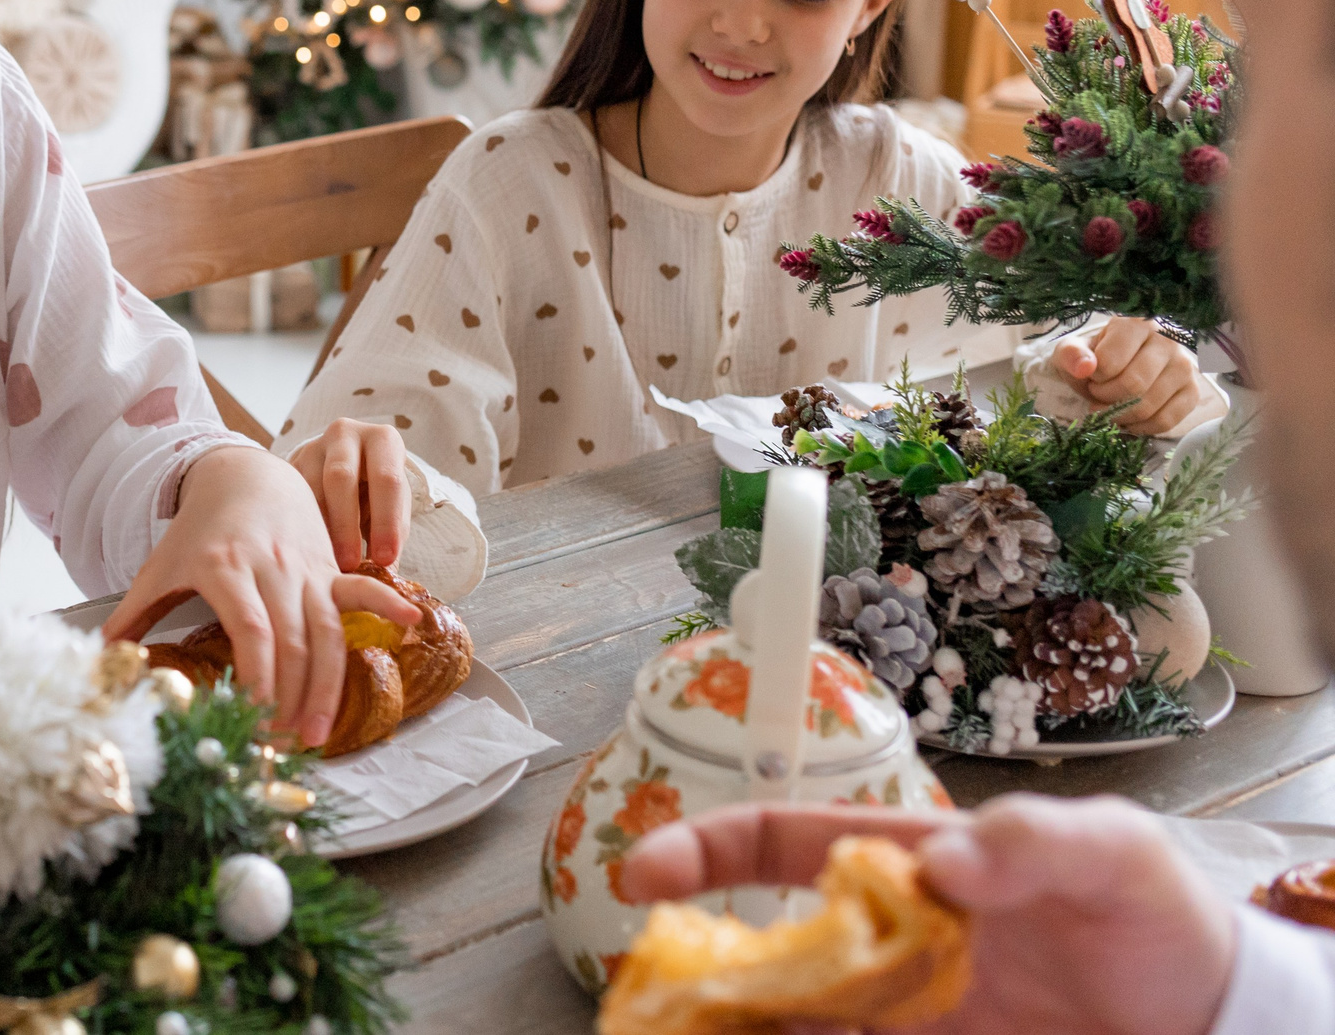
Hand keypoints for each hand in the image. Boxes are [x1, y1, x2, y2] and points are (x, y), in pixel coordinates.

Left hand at [101, 446, 415, 747]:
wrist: (243, 474)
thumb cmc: (198, 530)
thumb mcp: (159, 566)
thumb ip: (133, 614)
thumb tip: (99, 657)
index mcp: (225, 566)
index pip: (253, 630)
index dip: (259, 678)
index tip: (253, 719)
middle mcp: (270, 566)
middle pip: (293, 640)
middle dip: (290, 699)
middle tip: (280, 748)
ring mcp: (304, 567)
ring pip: (326, 630)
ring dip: (326, 686)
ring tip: (315, 735)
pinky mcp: (328, 567)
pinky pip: (359, 588)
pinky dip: (387, 605)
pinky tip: (411, 625)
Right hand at [286, 418, 414, 570]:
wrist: (348, 462)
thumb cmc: (376, 490)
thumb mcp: (392, 505)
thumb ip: (391, 536)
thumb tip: (385, 579)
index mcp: (383, 441)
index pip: (387, 479)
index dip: (386, 522)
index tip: (384, 560)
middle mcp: (346, 434)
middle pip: (340, 477)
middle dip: (346, 525)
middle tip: (349, 565)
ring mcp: (313, 446)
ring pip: (310, 488)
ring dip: (318, 529)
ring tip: (325, 564)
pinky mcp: (289, 463)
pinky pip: (291, 495)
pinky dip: (299, 526)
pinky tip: (305, 551)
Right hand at [617, 797, 1237, 1034]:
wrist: (1214, 1025)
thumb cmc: (1159, 918)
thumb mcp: (1116, 854)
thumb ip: (1034, 840)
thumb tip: (943, 858)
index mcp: (909, 865)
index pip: (785, 844)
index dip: (705, 851)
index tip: (643, 876)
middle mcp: (889, 942)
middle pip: (766, 952)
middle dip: (697, 974)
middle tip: (651, 1008)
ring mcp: (906, 1015)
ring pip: (790, 1023)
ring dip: (732, 1030)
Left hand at [1052, 317, 1209, 434]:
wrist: (1115, 366)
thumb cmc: (1094, 355)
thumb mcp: (1073, 350)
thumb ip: (1071, 354)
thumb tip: (1085, 368)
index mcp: (1137, 323)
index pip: (1111, 362)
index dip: (1095, 377)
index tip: (1092, 376)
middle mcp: (1168, 340)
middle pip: (1133, 385)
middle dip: (1106, 398)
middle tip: (1097, 394)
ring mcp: (1184, 366)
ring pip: (1149, 405)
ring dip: (1121, 415)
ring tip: (1110, 405)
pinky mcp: (1192, 391)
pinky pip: (1166, 421)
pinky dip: (1141, 427)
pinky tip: (1128, 420)